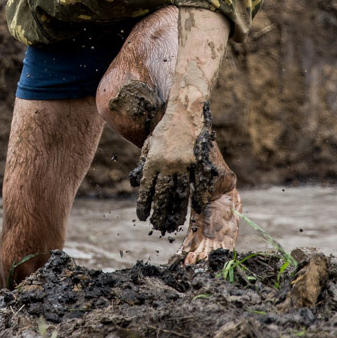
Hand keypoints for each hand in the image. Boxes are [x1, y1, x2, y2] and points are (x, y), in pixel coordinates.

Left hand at [130, 109, 207, 234]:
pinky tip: (195, 208)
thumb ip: (145, 163)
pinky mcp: (199, 161)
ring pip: (181, 192)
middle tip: (158, 226)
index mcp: (154, 160)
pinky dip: (198, 196)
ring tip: (174, 224)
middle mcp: (168, 164)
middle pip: (163, 195)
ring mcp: (185, 164)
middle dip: (159, 213)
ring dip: (177, 211)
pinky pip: (199, 182)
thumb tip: (137, 184)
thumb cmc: (166, 128)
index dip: (144, 204)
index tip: (142, 216)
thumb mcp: (150, 143)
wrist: (185, 110)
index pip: (147, 188)